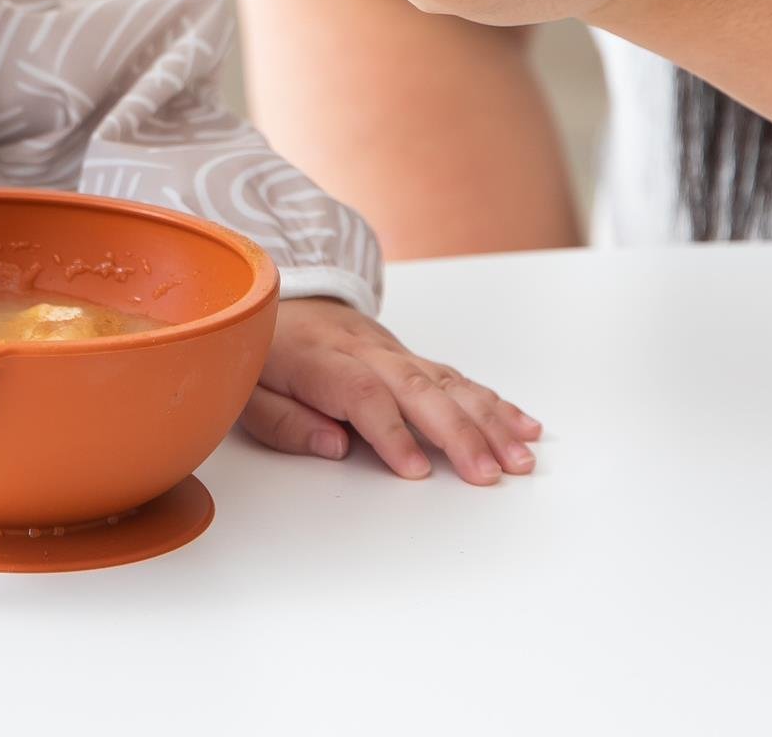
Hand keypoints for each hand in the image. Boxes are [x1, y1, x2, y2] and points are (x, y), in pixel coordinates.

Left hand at [244, 298, 540, 484]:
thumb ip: (285, 422)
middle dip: (456, 431)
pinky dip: (493, 401)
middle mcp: (363, 351)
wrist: (275, 299)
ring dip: (487, 420)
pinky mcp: (410, 356)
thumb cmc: (260, 354)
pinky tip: (523, 426)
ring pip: (445, 381)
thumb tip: (334, 445)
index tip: (415, 470)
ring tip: (519, 458)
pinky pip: (455, 377)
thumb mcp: (247, 392)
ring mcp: (391, 351)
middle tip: (487, 472)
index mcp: (318, 360)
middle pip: (415, 386)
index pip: (360, 392)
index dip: (389, 431)